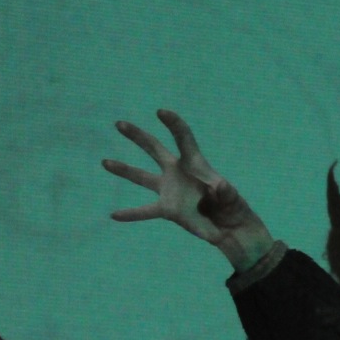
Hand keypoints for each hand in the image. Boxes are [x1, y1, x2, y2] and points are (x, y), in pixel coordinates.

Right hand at [104, 111, 273, 270]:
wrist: (230, 227)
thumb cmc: (233, 207)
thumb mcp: (232, 197)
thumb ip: (226, 191)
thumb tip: (221, 186)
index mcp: (195, 164)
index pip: (183, 138)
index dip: (174, 124)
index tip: (161, 112)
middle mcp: (178, 172)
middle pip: (155, 149)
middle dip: (138, 136)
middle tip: (119, 124)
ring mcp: (170, 190)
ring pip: (142, 177)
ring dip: (124, 170)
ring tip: (105, 162)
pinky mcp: (167, 209)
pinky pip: (145, 211)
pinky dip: (130, 214)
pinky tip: (113, 215)